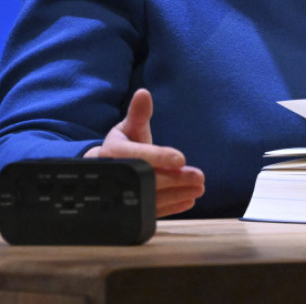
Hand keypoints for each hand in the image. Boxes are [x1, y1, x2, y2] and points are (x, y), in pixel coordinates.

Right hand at [84, 88, 204, 216]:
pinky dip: (171, 207)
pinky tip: (189, 201)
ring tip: (199, 189)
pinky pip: (151, 211)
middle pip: (148, 180)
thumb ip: (138, 114)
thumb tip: (143, 93)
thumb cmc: (123, 145)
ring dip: (177, 194)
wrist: (106, 170)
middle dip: (175, 179)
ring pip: (151, 199)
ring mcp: (123, 196)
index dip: (159, 157)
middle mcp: (116, 177)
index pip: (139, 156)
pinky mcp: (131, 209)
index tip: (180, 158)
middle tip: (199, 177)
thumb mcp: (128, 128)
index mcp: (113, 154)